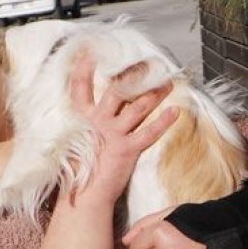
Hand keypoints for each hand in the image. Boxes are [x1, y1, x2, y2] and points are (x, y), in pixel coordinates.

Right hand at [66, 53, 175, 206]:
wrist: (84, 195)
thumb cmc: (77, 172)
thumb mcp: (71, 142)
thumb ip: (81, 126)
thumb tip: (87, 116)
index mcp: (81, 119)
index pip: (80, 88)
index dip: (84, 69)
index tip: (90, 52)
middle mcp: (97, 121)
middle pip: (118, 90)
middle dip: (134, 74)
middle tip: (149, 63)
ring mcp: (113, 134)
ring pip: (137, 107)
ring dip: (155, 94)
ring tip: (169, 83)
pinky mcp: (127, 149)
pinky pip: (149, 132)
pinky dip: (164, 121)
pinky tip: (176, 112)